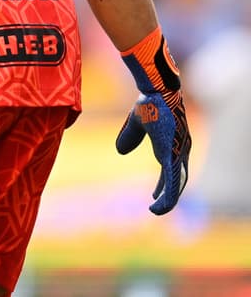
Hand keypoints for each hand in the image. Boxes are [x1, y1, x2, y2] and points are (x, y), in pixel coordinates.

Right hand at [115, 90, 190, 214]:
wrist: (158, 92)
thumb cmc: (150, 101)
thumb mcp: (137, 122)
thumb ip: (131, 137)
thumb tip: (121, 151)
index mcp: (174, 143)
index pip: (174, 168)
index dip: (165, 182)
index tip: (156, 192)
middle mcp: (181, 150)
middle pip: (178, 178)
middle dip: (168, 192)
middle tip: (157, 202)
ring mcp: (179, 154)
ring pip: (176, 184)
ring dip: (167, 199)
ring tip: (156, 211)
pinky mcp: (173, 156)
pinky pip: (172, 183)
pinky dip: (167, 197)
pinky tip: (158, 207)